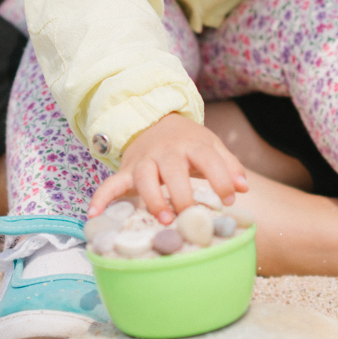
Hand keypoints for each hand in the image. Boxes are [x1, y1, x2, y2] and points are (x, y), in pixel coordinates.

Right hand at [88, 115, 249, 225]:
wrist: (155, 120)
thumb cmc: (188, 142)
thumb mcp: (211, 146)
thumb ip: (229, 166)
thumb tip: (243, 188)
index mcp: (192, 143)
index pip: (208, 158)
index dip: (220, 178)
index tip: (229, 199)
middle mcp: (167, 151)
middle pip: (173, 169)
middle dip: (182, 192)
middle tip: (190, 215)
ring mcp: (144, 160)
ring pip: (144, 177)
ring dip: (152, 198)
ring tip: (163, 218)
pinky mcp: (126, 171)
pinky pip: (111, 184)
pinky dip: (101, 198)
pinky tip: (94, 215)